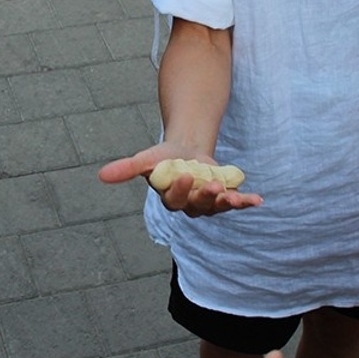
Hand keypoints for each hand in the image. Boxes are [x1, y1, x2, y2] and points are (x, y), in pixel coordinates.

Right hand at [98, 144, 261, 216]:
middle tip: (212, 186)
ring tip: (235, 196)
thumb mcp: (147, 159)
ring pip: (217, 207)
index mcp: (170, 198)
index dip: (181, 190)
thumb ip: (127, 168)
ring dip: (226, 203)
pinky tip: (257, 200)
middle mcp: (190, 205)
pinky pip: (236, 202)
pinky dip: (246, 202)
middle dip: (206, 198)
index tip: (185, 175)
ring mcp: (209, 203)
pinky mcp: (225, 196)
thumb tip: (101, 175)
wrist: (187, 150)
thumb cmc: (165, 157)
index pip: (175, 200)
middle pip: (198, 207)